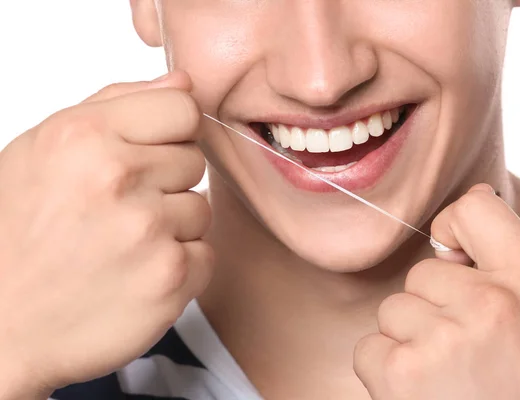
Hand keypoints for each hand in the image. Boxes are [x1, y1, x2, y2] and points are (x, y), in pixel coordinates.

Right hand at [0, 71, 212, 397]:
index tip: (150, 154)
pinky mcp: (172, 277)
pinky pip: (207, 252)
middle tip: (119, 211)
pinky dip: (180, 266)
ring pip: (202, 208)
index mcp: (84, 137)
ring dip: (172, 227)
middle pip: (195, 159)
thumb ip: (117, 104)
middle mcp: (118, 179)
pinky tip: (137, 274)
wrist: (1, 326)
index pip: (183, 108)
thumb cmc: (18, 236)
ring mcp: (149, 230)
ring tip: (123, 245)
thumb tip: (181, 81)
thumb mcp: (46, 151)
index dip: (170, 133)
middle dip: (165, 183)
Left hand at [354, 184, 519, 398]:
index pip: (476, 211)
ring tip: (448, 378)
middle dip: (435, 306)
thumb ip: (509, 262)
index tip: (455, 252)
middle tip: (466, 352)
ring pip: (395, 308)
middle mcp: (491, 305)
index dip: (455, 228)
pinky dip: (387, 368)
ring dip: (411, 340)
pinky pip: (370, 344)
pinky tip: (422, 392)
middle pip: (424, 271)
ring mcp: (442, 339)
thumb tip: (468, 204)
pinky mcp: (400, 373)